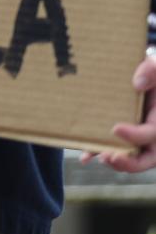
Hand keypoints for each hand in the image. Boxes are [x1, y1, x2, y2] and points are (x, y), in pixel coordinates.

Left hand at [81, 54, 155, 171]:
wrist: (143, 73)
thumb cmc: (152, 71)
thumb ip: (151, 70)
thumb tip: (137, 83)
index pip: (151, 134)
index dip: (136, 136)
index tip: (115, 129)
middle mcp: (152, 132)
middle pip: (147, 158)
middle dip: (129, 163)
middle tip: (109, 157)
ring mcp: (136, 135)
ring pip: (130, 157)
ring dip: (113, 160)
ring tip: (95, 157)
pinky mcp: (121, 133)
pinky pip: (113, 147)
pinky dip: (100, 153)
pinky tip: (85, 157)